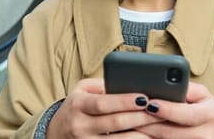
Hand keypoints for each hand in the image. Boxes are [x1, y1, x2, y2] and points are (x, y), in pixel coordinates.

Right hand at [46, 78, 165, 137]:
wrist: (54, 134)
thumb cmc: (74, 108)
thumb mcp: (80, 90)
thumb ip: (101, 84)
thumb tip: (126, 81)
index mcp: (78, 105)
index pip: (103, 103)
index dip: (124, 101)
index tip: (144, 97)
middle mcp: (80, 126)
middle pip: (115, 123)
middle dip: (140, 117)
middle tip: (159, 111)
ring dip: (141, 134)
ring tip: (158, 127)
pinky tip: (146, 138)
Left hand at [133, 82, 213, 138]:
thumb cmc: (207, 108)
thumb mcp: (202, 94)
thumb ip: (185, 88)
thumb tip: (163, 84)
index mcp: (209, 115)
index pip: (185, 114)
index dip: (166, 110)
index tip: (149, 104)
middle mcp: (204, 135)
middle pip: (169, 132)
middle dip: (147, 123)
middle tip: (129, 114)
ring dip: (146, 133)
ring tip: (131, 123)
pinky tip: (140, 133)